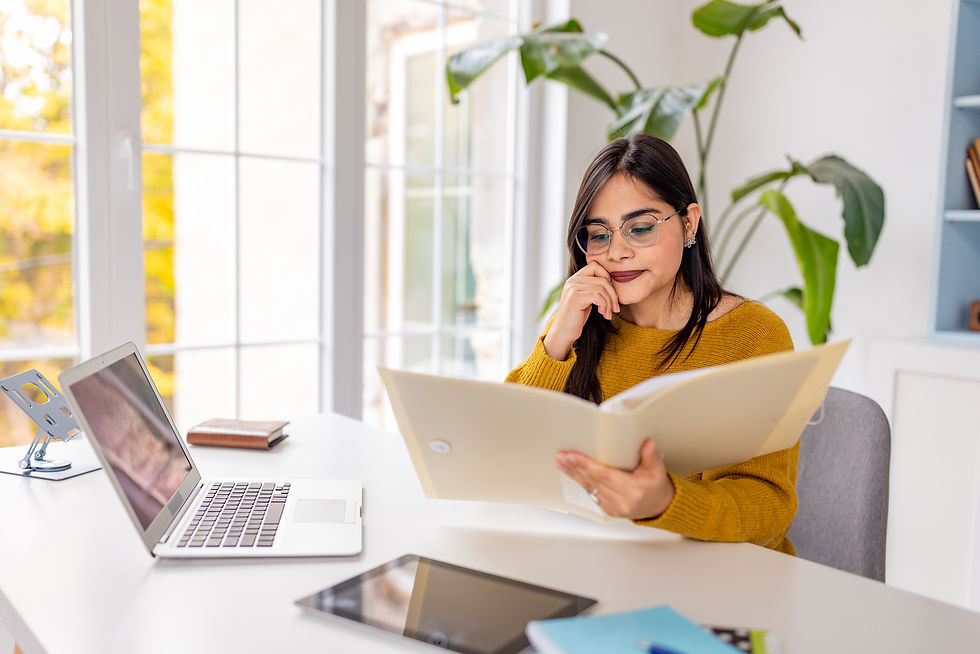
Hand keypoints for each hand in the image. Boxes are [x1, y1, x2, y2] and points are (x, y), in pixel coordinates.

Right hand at [543, 262, 619, 359]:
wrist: (563, 333)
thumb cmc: (577, 318)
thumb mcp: (587, 299)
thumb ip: (595, 288)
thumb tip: (614, 281)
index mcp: (575, 278)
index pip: (596, 266)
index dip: (607, 278)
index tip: (611, 295)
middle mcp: (572, 280)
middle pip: (602, 278)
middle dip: (613, 294)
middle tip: (615, 308)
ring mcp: (573, 287)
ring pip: (602, 287)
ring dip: (610, 303)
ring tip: (608, 313)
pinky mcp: (575, 297)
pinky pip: (598, 296)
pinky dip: (605, 306)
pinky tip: (603, 314)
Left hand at [555, 438, 674, 519]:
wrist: (657, 506)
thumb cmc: (655, 486)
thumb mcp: (657, 469)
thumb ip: (651, 455)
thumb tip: (647, 443)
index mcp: (634, 491)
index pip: (605, 476)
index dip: (587, 466)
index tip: (573, 456)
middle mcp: (622, 501)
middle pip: (593, 482)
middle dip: (575, 467)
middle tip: (562, 455)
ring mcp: (613, 508)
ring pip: (588, 488)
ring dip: (573, 474)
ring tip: (561, 461)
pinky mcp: (606, 509)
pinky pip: (590, 493)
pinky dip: (579, 481)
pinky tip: (570, 472)